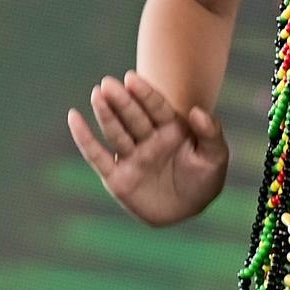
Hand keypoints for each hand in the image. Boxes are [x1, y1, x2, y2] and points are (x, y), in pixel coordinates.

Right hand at [69, 72, 229, 225]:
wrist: (188, 211)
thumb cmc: (204, 180)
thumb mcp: (215, 157)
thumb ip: (210, 133)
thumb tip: (198, 112)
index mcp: (171, 129)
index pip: (156, 107)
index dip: (144, 93)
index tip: (132, 78)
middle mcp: (148, 139)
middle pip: (133, 117)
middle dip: (122, 101)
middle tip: (108, 84)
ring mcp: (131, 156)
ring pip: (116, 132)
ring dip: (106, 114)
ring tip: (96, 94)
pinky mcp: (117, 177)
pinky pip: (97, 156)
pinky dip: (85, 139)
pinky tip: (73, 118)